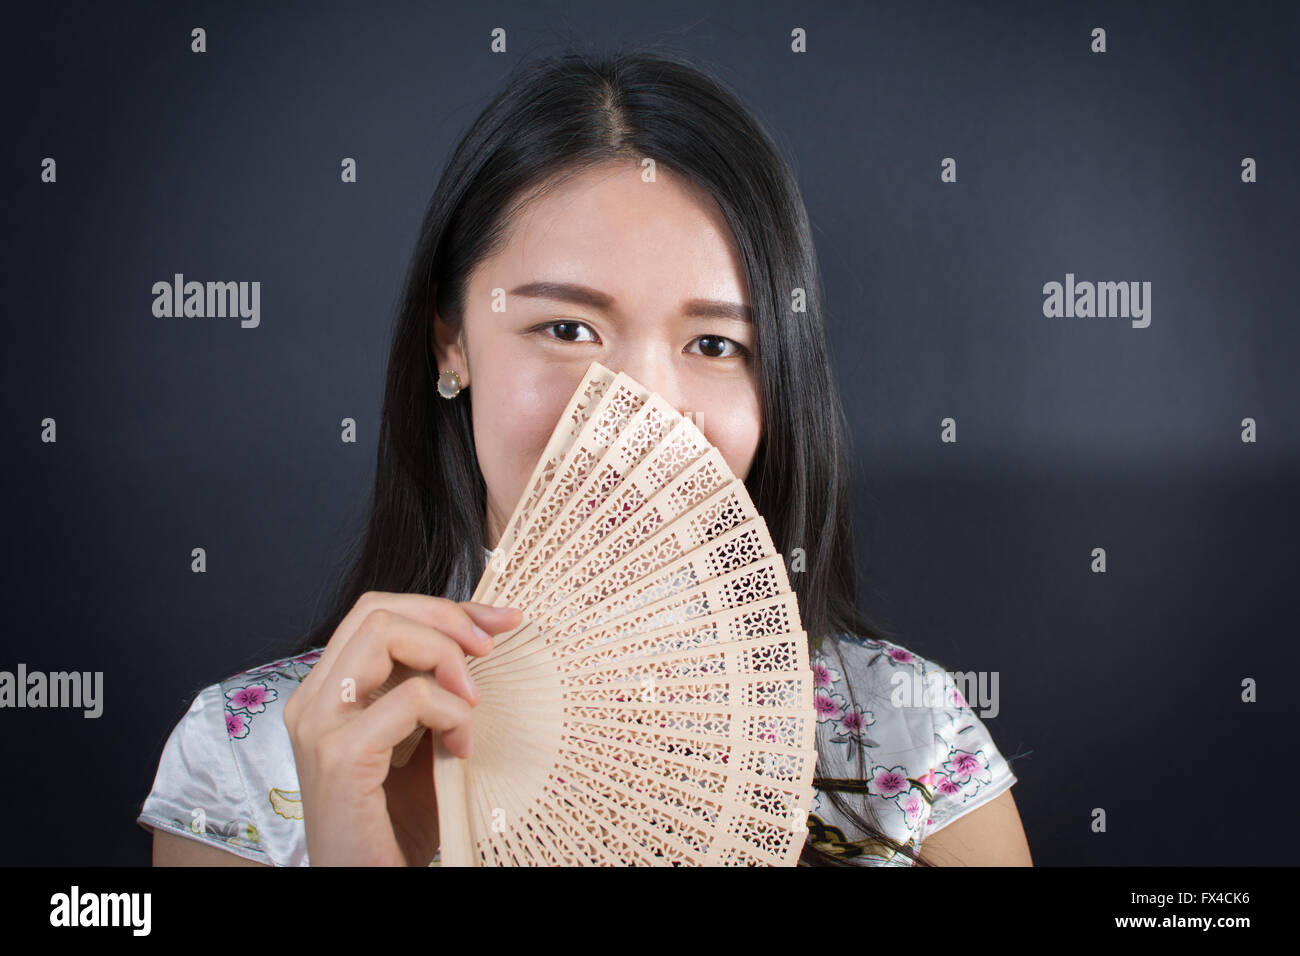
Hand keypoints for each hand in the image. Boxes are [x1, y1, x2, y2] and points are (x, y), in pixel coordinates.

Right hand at [283, 592, 520, 865]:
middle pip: (376, 609)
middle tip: (489, 652)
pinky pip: (412, 698)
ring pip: (383, 632)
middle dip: (446, 618)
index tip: (498, 622)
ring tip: (471, 704)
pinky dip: (451, 713)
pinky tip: (461, 748)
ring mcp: (320, 725)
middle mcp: (312, 700)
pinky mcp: (341, 756)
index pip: (376, 613)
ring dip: (446, 657)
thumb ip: (434, 690)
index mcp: (327, 693)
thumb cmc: (396, 826)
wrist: (367, 886)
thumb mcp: (421, 740)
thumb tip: (483, 636)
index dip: (442, 608)